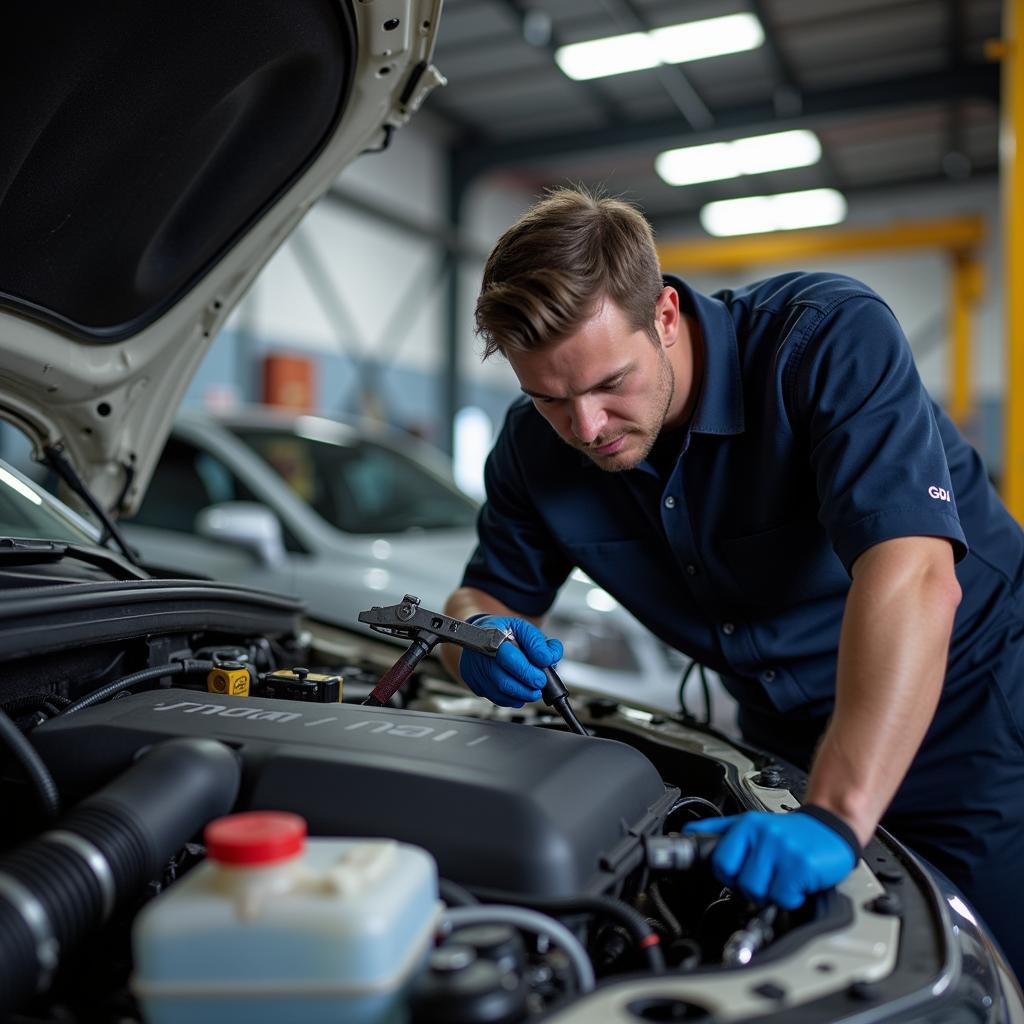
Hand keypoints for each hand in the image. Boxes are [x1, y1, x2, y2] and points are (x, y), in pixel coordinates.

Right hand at [460, 615, 563, 707]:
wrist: (482, 636)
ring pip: (500, 694)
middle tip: (541, 683)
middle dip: (527, 686)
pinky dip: (513, 699)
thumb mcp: (523, 628)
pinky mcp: (475, 685)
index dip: (527, 670)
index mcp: (491, 636)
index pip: (508, 657)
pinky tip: (520, 691)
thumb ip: (538, 642)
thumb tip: (549, 658)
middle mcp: (479, 655)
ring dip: (522, 695)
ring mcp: (475, 672)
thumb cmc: (503, 632)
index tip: (542, 675)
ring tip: (534, 689)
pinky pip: (496, 698)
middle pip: (503, 680)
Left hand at [684, 809, 857, 908]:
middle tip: (766, 875)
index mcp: (746, 825)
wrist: (830, 827)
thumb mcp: (750, 823)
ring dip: (772, 892)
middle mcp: (762, 834)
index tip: (738, 874)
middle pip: (738, 881)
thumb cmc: (790, 832)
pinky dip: (791, 897)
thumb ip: (718, 830)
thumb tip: (687, 833)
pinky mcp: (801, 865)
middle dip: (751, 886)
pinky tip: (796, 882)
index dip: (729, 875)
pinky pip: (783, 897)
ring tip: (782, 877)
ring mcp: (782, 849)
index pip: (721, 861)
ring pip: (759, 892)